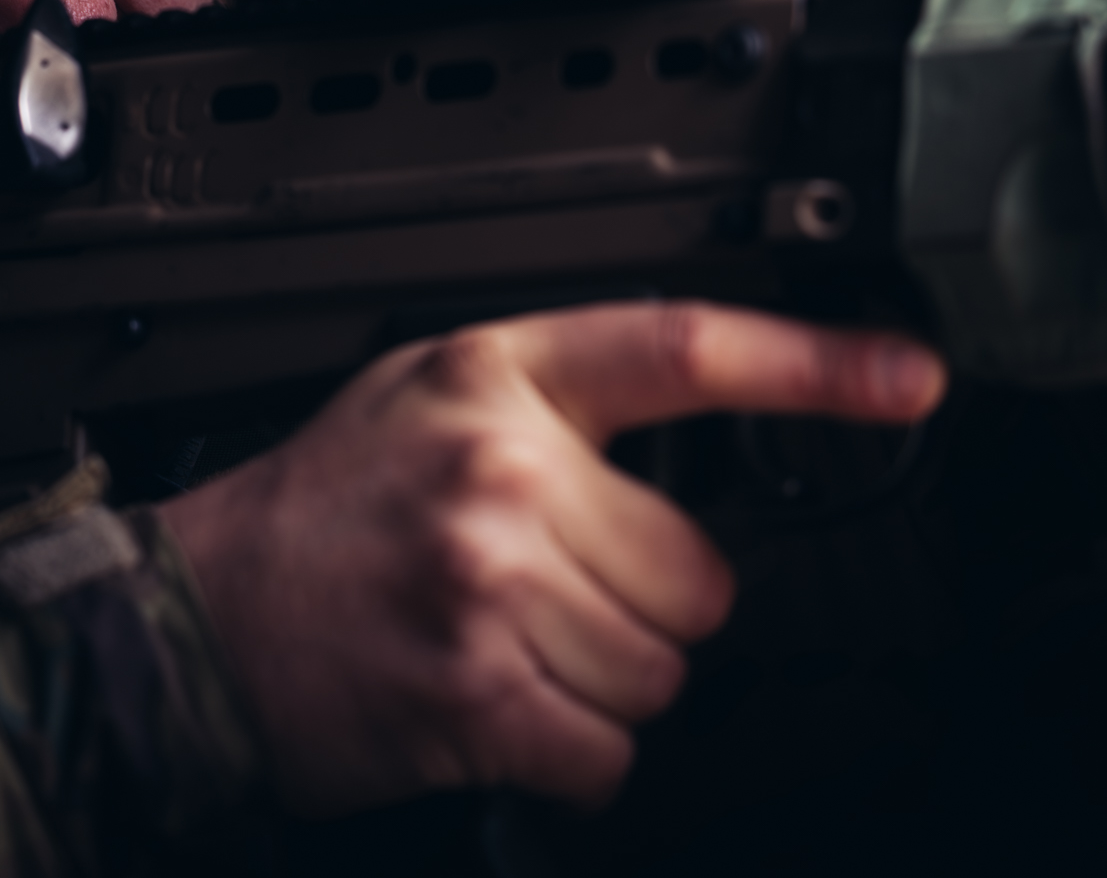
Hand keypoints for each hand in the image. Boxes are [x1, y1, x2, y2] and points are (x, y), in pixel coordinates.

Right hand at [156, 301, 944, 814]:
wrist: (195, 619)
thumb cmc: (318, 513)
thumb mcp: (426, 398)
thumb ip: (559, 406)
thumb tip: (701, 462)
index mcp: (497, 374)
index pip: (686, 349)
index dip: (815, 365)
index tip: (910, 376)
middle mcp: (501, 466)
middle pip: (698, 573)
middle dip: (643, 606)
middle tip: (544, 593)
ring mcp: (489, 582)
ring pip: (661, 672)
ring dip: (600, 685)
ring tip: (504, 647)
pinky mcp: (476, 695)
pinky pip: (606, 753)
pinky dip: (565, 755)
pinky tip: (496, 711)